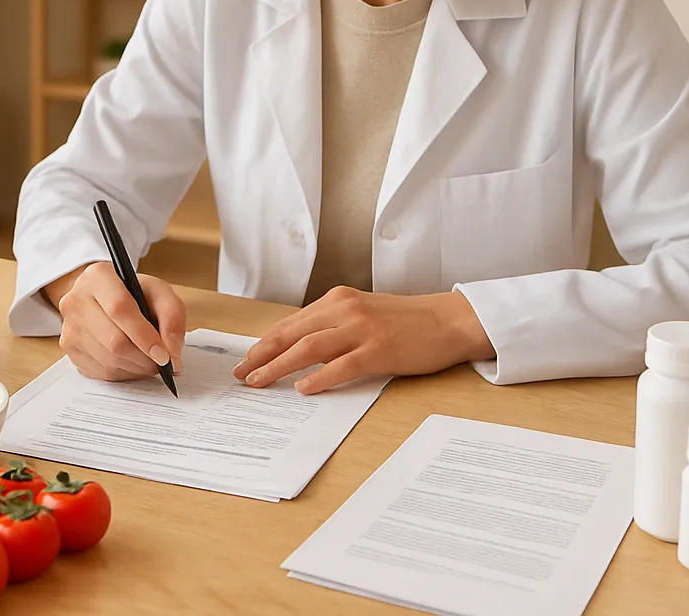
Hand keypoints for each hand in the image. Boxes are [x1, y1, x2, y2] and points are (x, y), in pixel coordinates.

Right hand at [46, 262, 185, 381]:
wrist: (103, 297)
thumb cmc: (133, 293)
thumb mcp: (159, 292)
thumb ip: (172, 317)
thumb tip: (171, 354)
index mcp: (98, 277)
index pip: (120, 309)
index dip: (144, 336)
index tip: (164, 356)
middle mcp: (76, 300)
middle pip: (114, 340)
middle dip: (144, 358)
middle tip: (163, 363)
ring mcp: (69, 326)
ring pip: (108, 360)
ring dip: (137, 368)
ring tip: (150, 362)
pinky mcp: (69, 348)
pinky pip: (101, 372)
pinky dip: (124, 373)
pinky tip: (133, 363)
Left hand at [231, 286, 494, 394]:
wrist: (448, 320)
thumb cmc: (407, 321)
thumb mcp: (364, 313)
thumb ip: (334, 325)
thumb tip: (299, 349)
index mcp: (338, 300)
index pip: (291, 323)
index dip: (265, 343)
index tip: (246, 360)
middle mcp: (345, 309)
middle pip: (292, 333)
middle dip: (261, 355)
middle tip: (241, 375)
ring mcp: (362, 329)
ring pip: (309, 348)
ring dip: (279, 366)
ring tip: (259, 382)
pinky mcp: (379, 349)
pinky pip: (341, 365)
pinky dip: (319, 378)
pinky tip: (303, 389)